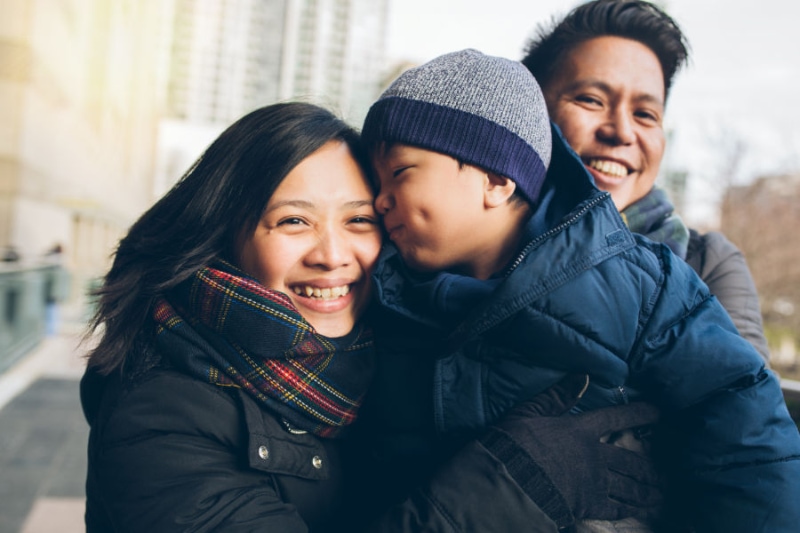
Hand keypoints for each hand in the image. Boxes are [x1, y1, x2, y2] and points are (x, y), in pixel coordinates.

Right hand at [480, 375, 662, 528]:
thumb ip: (557, 396)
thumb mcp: (531, 412)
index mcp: (581, 430)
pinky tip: (637, 511)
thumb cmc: (515, 444)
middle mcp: (595, 455)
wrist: (512, 481)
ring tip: (658, 494)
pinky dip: (629, 509)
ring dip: (646, 491)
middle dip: (648, 468)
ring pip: (629, 487)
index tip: (658, 412)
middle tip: (663, 474)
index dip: (638, 414)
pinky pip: (617, 508)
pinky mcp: (589, 506)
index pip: (615, 418)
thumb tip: (583, 377)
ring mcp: (595, 482)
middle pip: (630, 461)